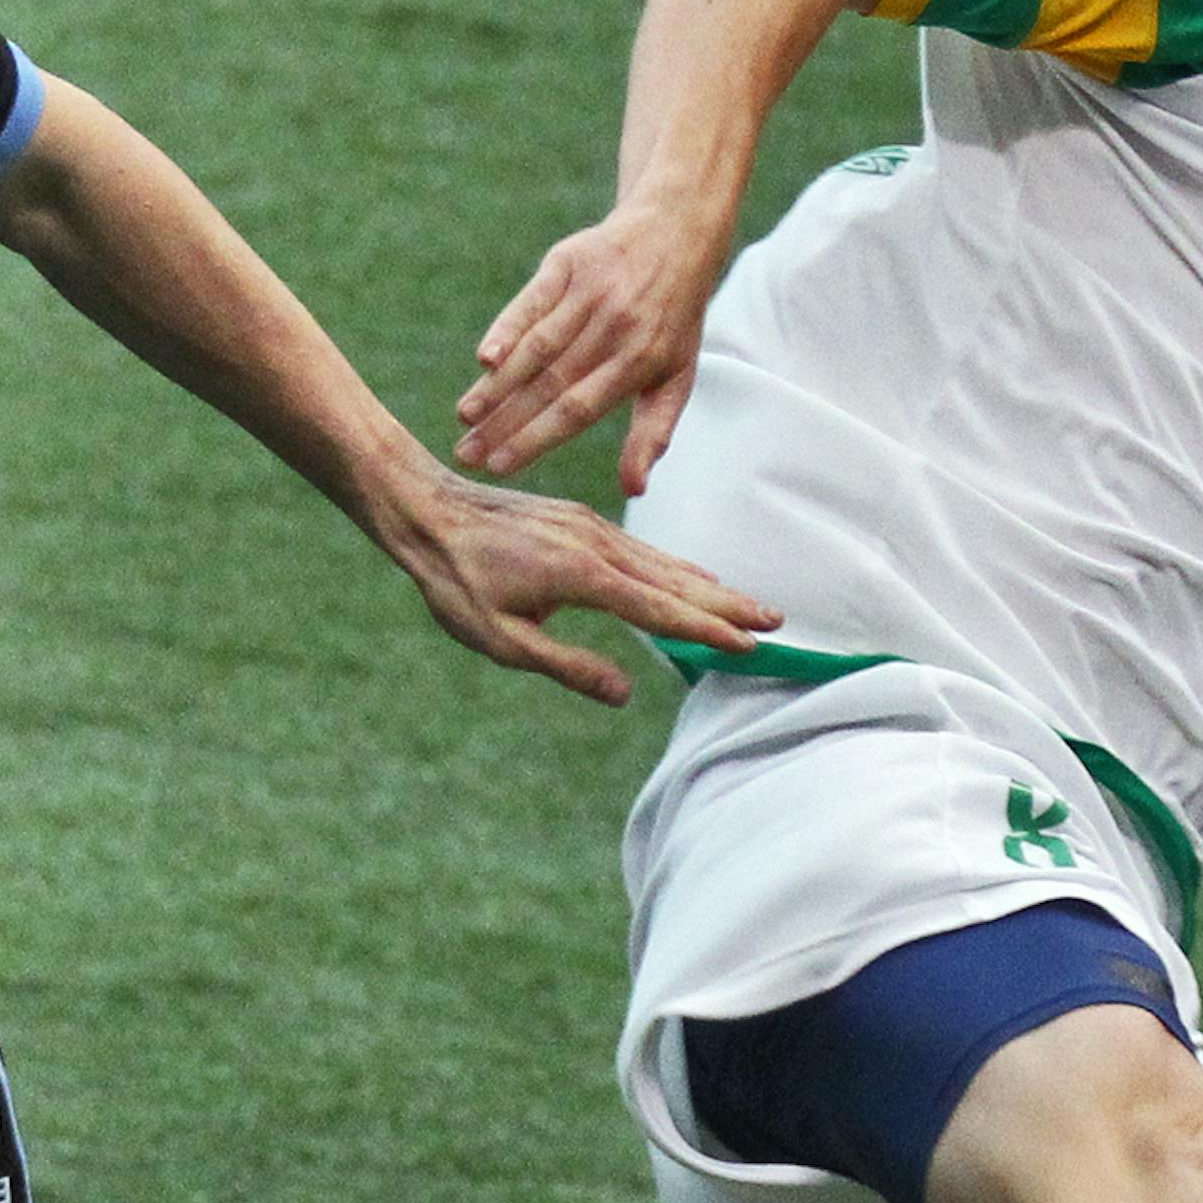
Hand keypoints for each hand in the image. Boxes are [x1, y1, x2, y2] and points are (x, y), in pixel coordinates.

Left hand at [387, 461, 777, 705]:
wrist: (426, 509)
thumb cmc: (456, 582)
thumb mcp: (502, 640)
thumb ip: (567, 666)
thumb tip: (624, 693)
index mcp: (583, 577)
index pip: (660, 610)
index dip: (707, 631)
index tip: (747, 646)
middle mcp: (598, 546)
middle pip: (677, 580)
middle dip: (728, 603)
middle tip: (776, 620)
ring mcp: (592, 529)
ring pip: (664, 561)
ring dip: (710, 584)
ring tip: (750, 603)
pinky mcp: (582, 523)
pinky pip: (643, 548)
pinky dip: (677, 566)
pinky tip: (693, 575)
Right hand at [453, 201, 722, 496]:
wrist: (675, 233)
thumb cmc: (672, 321)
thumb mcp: (677, 378)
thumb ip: (653, 433)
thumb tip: (634, 491)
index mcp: (639, 363)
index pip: (577, 410)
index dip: (536, 439)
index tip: (500, 467)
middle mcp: (614, 329)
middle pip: (549, 384)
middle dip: (504, 423)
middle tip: (465, 454)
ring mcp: (590, 294)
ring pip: (536, 347)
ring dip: (497, 384)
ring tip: (465, 416)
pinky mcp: (567, 264)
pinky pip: (531, 301)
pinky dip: (507, 328)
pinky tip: (483, 358)